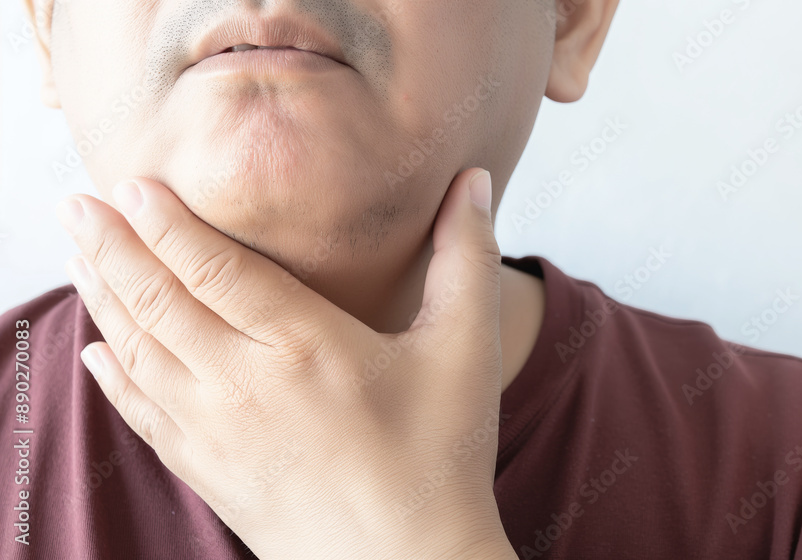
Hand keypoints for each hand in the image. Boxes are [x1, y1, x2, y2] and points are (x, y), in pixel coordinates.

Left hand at [56, 168, 515, 558]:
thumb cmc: (441, 457)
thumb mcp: (466, 350)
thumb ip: (466, 257)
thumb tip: (473, 180)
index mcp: (305, 346)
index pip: (215, 269)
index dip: (168, 223)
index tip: (131, 184)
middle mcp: (244, 385)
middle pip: (159, 301)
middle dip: (113, 246)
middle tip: (78, 202)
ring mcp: (216, 433)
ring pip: (140, 352)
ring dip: (104, 298)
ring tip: (81, 253)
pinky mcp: (208, 472)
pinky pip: (142, 413)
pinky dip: (113, 375)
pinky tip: (98, 350)